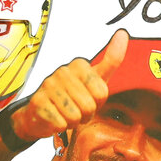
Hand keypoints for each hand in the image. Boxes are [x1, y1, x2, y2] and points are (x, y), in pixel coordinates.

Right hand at [10, 29, 130, 143]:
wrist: (39, 113)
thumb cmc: (70, 96)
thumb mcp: (95, 78)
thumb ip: (111, 59)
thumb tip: (122, 33)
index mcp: (78, 64)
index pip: (102, 93)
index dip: (97, 103)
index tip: (88, 99)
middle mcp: (62, 72)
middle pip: (89, 106)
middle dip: (85, 114)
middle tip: (75, 109)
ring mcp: (48, 86)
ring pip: (75, 116)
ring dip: (73, 121)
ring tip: (65, 113)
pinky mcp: (38, 102)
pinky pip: (61, 124)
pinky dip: (60, 127)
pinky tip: (54, 118)